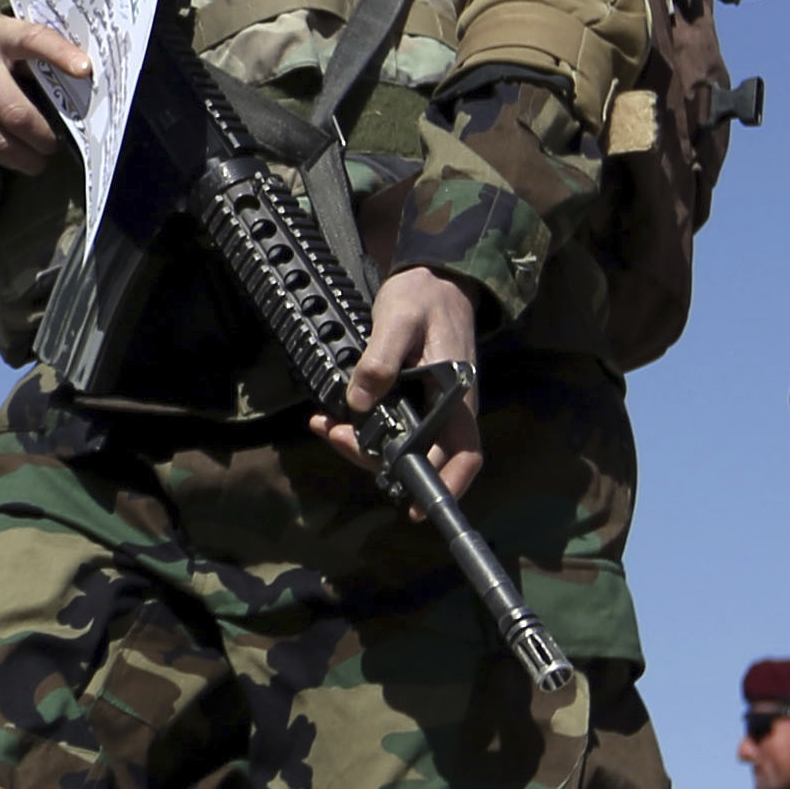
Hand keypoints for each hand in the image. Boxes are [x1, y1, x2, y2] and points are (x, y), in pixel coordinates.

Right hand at [0, 15, 95, 174]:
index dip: (60, 54)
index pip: (33, 39)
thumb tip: (80, 84)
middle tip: (54, 147)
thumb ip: (35, 54)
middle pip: (15, 111)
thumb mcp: (5, 38)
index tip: (85, 71)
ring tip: (39, 160)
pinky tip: (14, 156)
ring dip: (25, 156)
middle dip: (42, 137)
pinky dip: (2, 158)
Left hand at [324, 266, 486, 493]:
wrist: (431, 279)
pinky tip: (332, 418)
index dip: (446, 486)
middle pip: (423, 457)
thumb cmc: (423, 297)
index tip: (417, 509)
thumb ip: (380, 359)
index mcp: (457, 395)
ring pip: (400, 445)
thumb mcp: (398, 320)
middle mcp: (448, 409)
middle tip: (338, 439)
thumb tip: (359, 401)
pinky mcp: (411, 400)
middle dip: (379, 462)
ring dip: (363, 446)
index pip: (463, 454)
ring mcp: (429, 407)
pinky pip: (389, 426)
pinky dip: (361, 429)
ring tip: (327, 427)